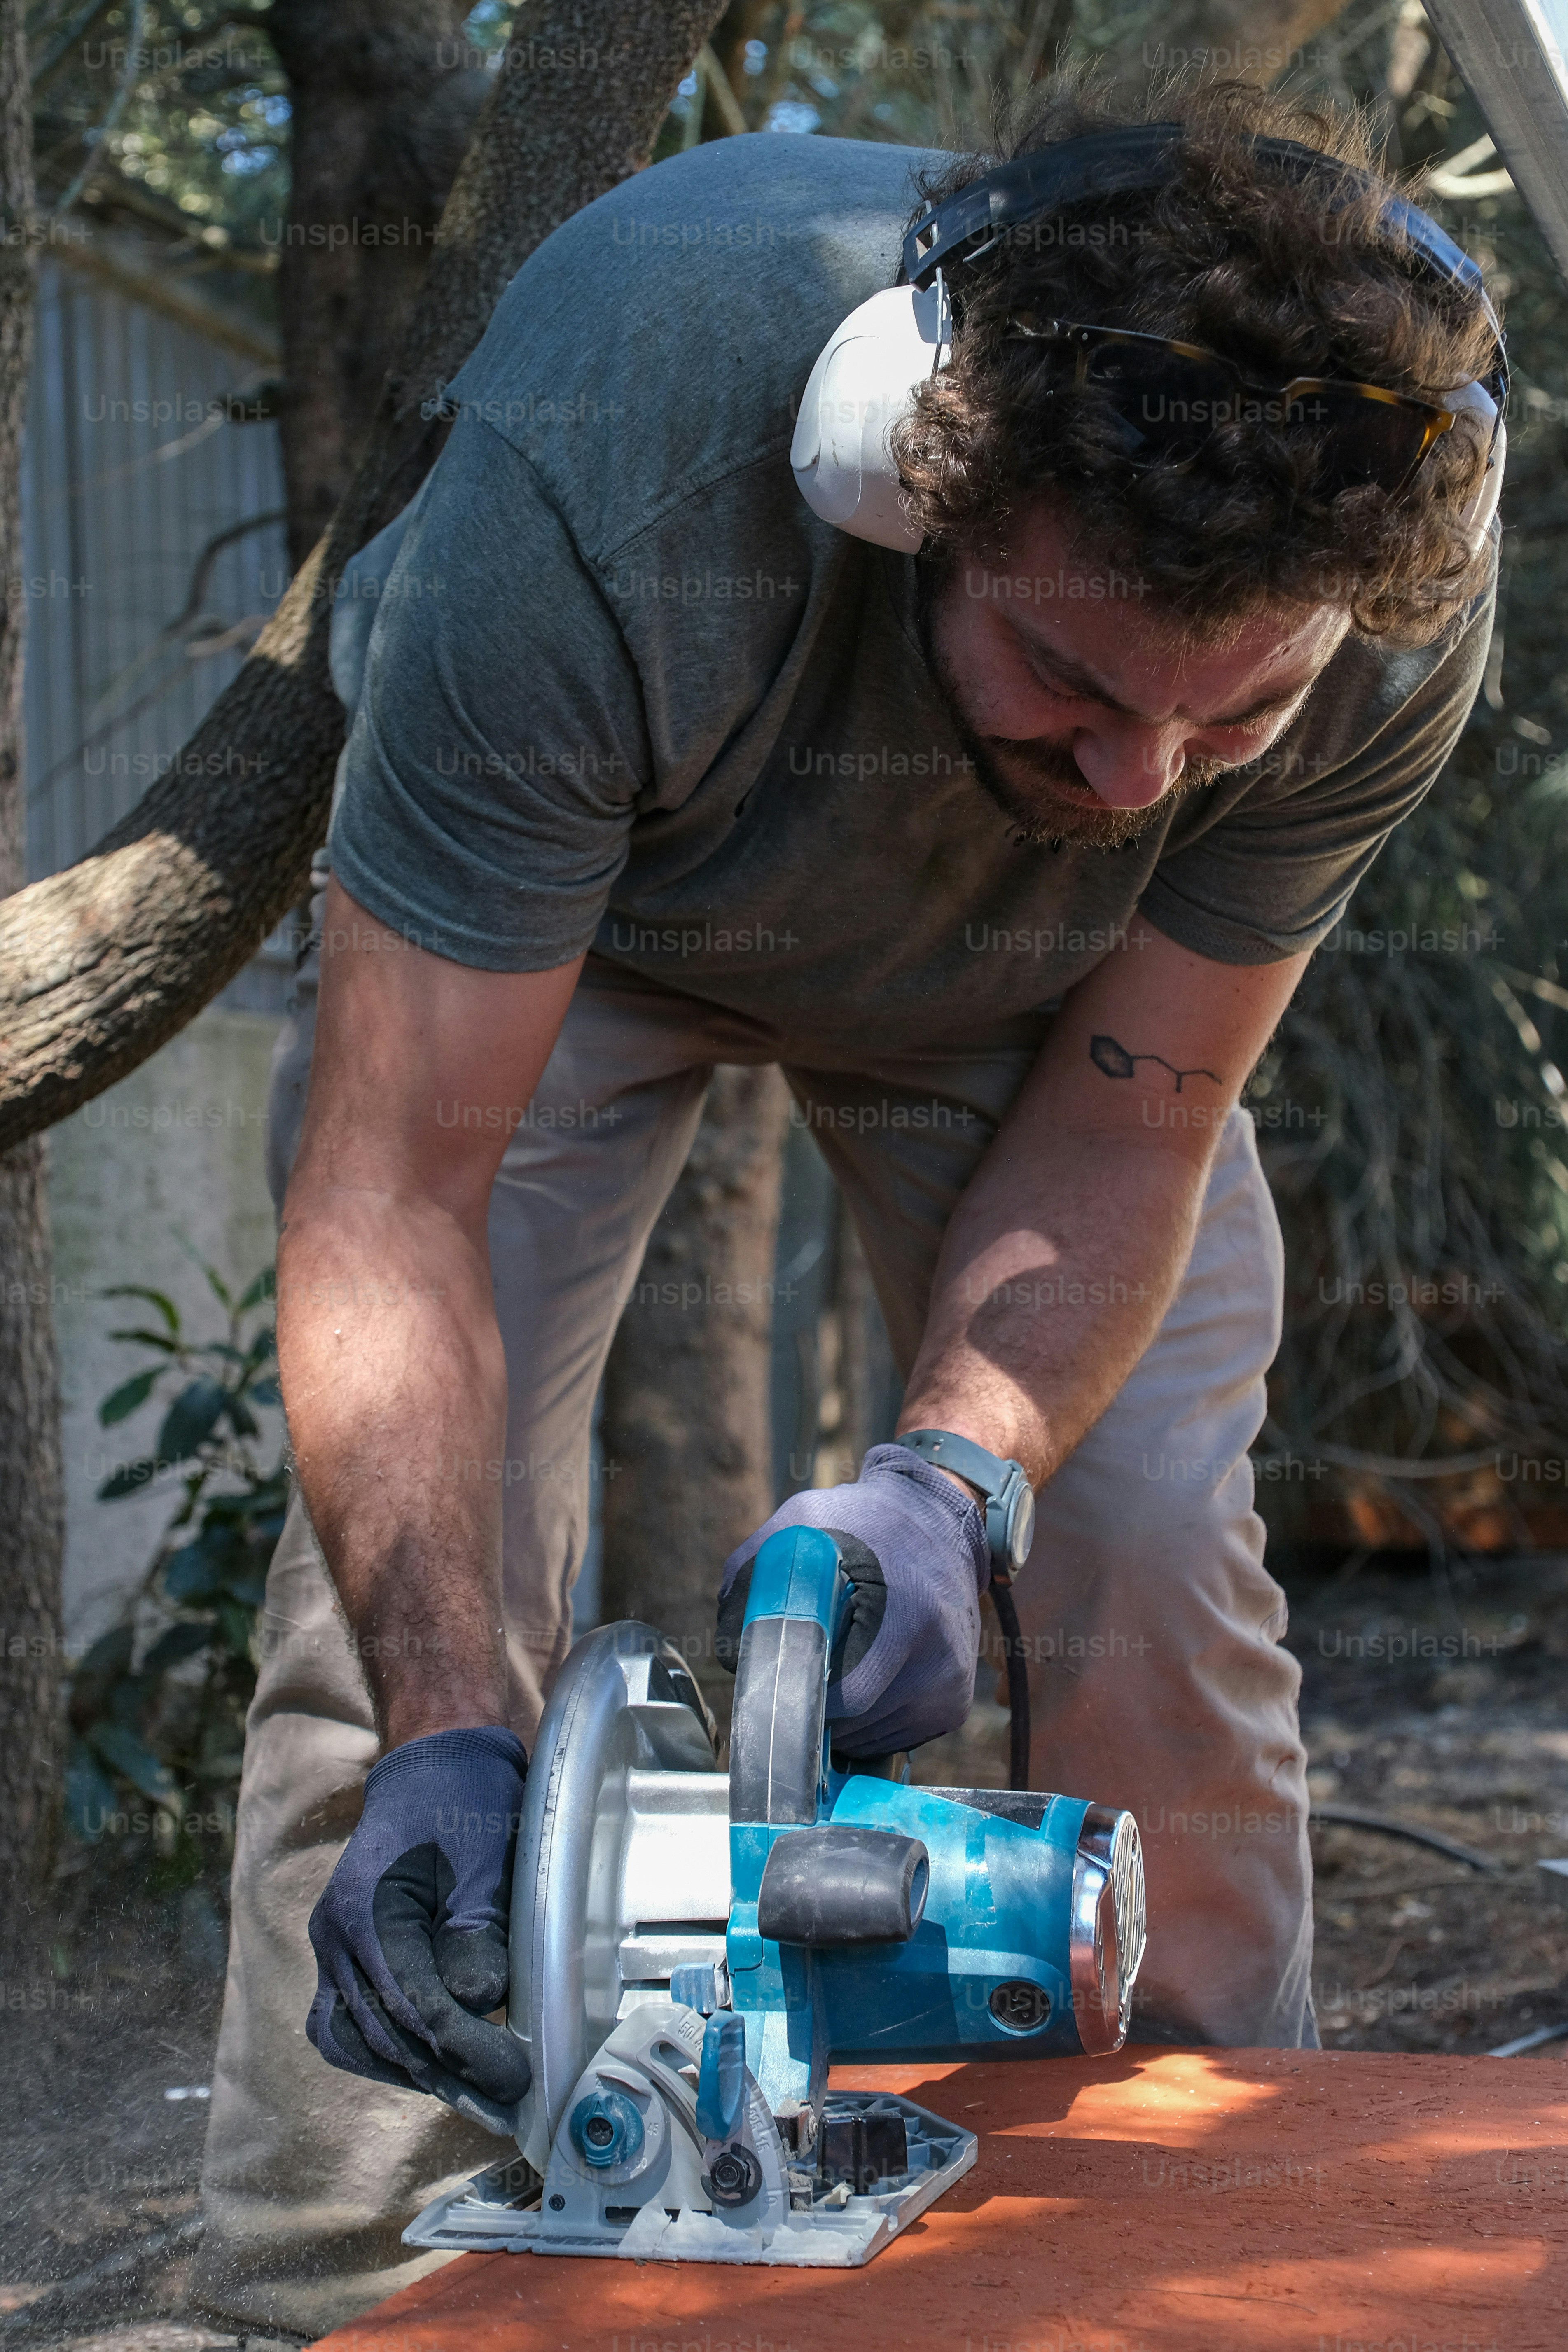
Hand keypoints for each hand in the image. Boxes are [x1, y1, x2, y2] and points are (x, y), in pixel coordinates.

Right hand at [306, 1726, 531, 2134]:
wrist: (438, 1760)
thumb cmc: (468, 1802)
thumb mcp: (489, 1864)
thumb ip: (480, 1938)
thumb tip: (477, 2006)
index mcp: (366, 1910)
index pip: (416, 2008)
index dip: (468, 2052)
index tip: (516, 2078)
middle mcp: (335, 1933)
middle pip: (384, 2034)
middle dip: (447, 2073)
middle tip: (505, 2100)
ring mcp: (331, 1943)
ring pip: (353, 2038)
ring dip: (410, 2069)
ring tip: (469, 2087)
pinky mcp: (343, 1949)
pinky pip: (347, 2018)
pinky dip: (384, 2046)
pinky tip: (429, 2059)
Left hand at [716, 1444, 989, 1755]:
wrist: (940, 1520)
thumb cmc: (861, 1522)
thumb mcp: (801, 1524)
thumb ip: (755, 1580)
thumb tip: (733, 1659)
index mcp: (906, 1614)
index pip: (844, 1697)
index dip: (801, 1696)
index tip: (778, 1678)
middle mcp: (939, 1658)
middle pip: (853, 1725)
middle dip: (815, 1706)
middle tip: (800, 1667)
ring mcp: (950, 1686)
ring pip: (870, 1739)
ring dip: (840, 1717)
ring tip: (837, 1662)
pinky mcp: (954, 1704)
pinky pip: (892, 1738)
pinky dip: (867, 1720)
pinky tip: (865, 1674)